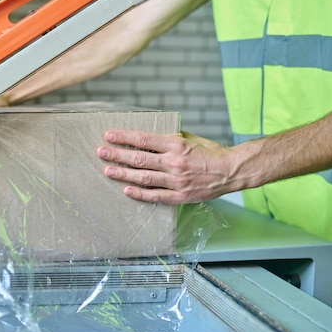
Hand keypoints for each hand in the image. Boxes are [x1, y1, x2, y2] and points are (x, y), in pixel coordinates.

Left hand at [96, 130, 238, 203]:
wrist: (231, 171)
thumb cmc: (209, 153)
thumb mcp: (190, 139)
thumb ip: (169, 139)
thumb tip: (147, 138)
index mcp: (176, 144)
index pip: (144, 139)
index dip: (124, 137)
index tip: (109, 135)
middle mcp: (174, 162)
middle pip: (139, 158)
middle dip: (117, 155)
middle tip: (101, 152)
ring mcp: (176, 180)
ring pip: (144, 177)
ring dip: (123, 174)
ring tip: (108, 170)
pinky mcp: (180, 195)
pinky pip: (155, 195)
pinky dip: (139, 193)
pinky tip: (126, 190)